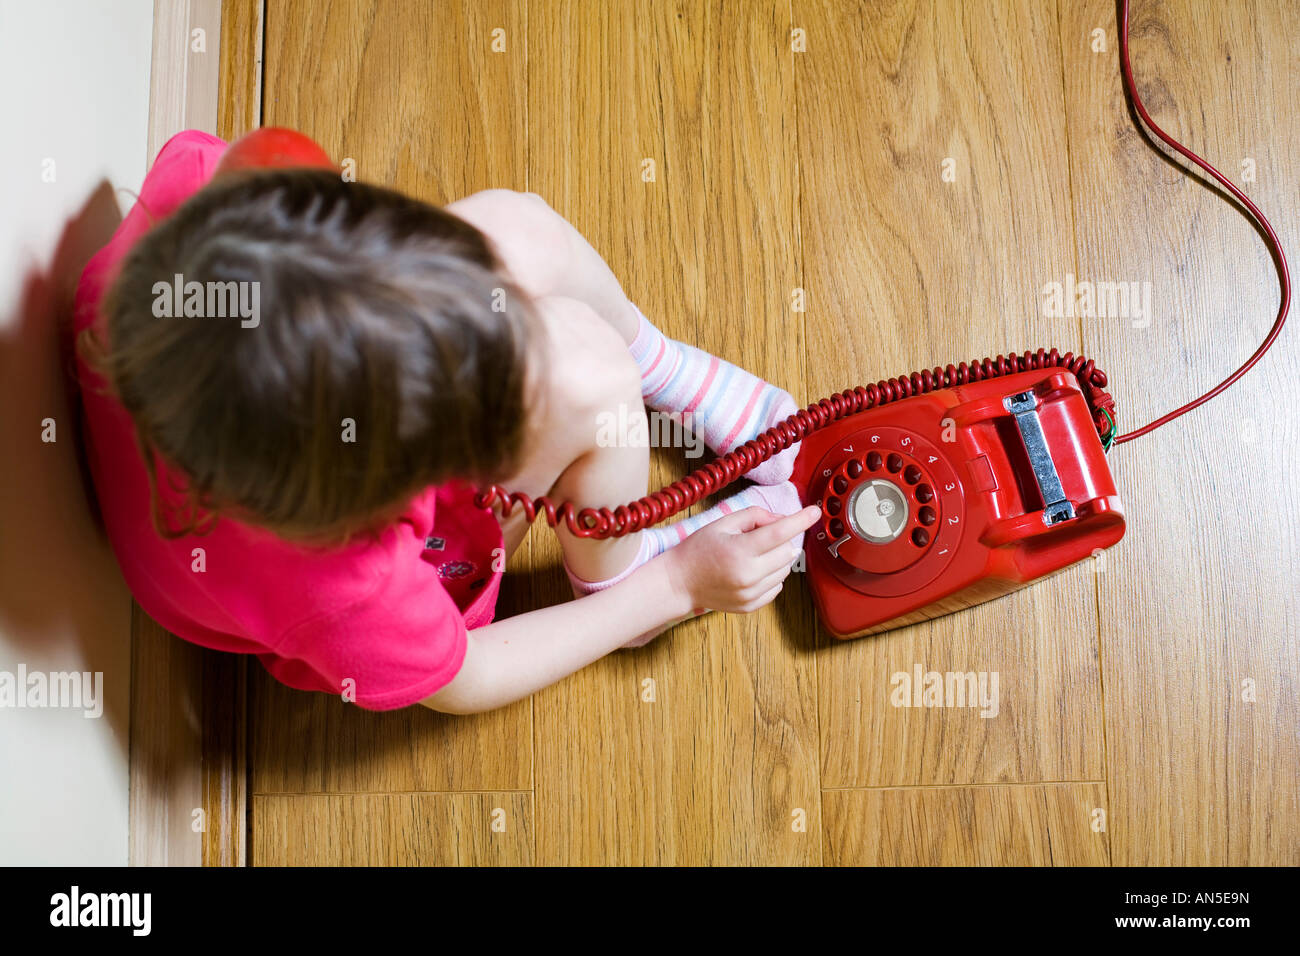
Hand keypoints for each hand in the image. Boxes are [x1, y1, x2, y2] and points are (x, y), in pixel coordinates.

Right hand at [664, 505, 820, 613]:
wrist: (679, 583)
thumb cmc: (697, 550)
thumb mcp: (721, 523)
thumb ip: (754, 516)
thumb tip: (781, 519)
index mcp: (739, 551)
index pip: (780, 533)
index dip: (800, 520)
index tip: (814, 512)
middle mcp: (748, 575)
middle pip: (787, 551)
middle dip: (782, 539)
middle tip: (760, 535)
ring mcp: (750, 594)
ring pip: (785, 570)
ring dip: (779, 557)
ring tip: (754, 553)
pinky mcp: (751, 606)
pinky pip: (777, 587)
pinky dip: (773, 575)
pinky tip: (754, 569)